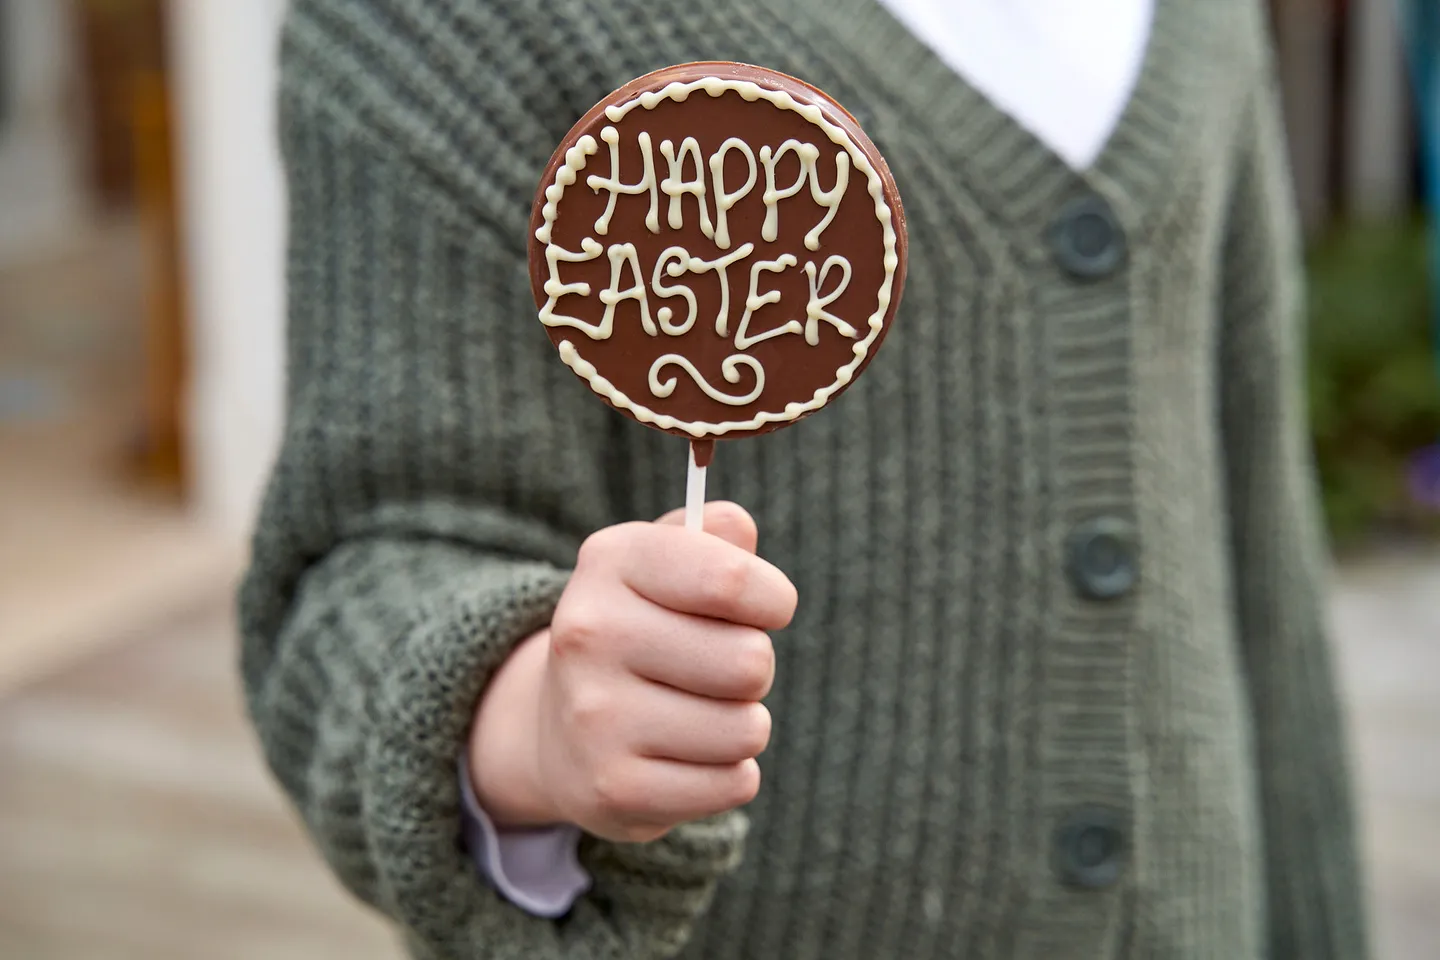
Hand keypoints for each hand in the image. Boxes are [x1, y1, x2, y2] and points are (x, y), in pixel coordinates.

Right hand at [468, 501, 797, 842]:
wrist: (558, 728)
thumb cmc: (645, 629)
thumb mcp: (667, 564)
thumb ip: (716, 535)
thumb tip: (736, 527)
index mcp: (611, 561)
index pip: (732, 580)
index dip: (772, 599)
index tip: (761, 608)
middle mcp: (590, 634)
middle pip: (751, 661)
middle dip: (753, 667)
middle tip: (713, 669)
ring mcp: (595, 716)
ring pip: (748, 728)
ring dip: (742, 725)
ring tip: (697, 714)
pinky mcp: (613, 787)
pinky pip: (734, 783)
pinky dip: (728, 775)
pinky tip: (684, 758)